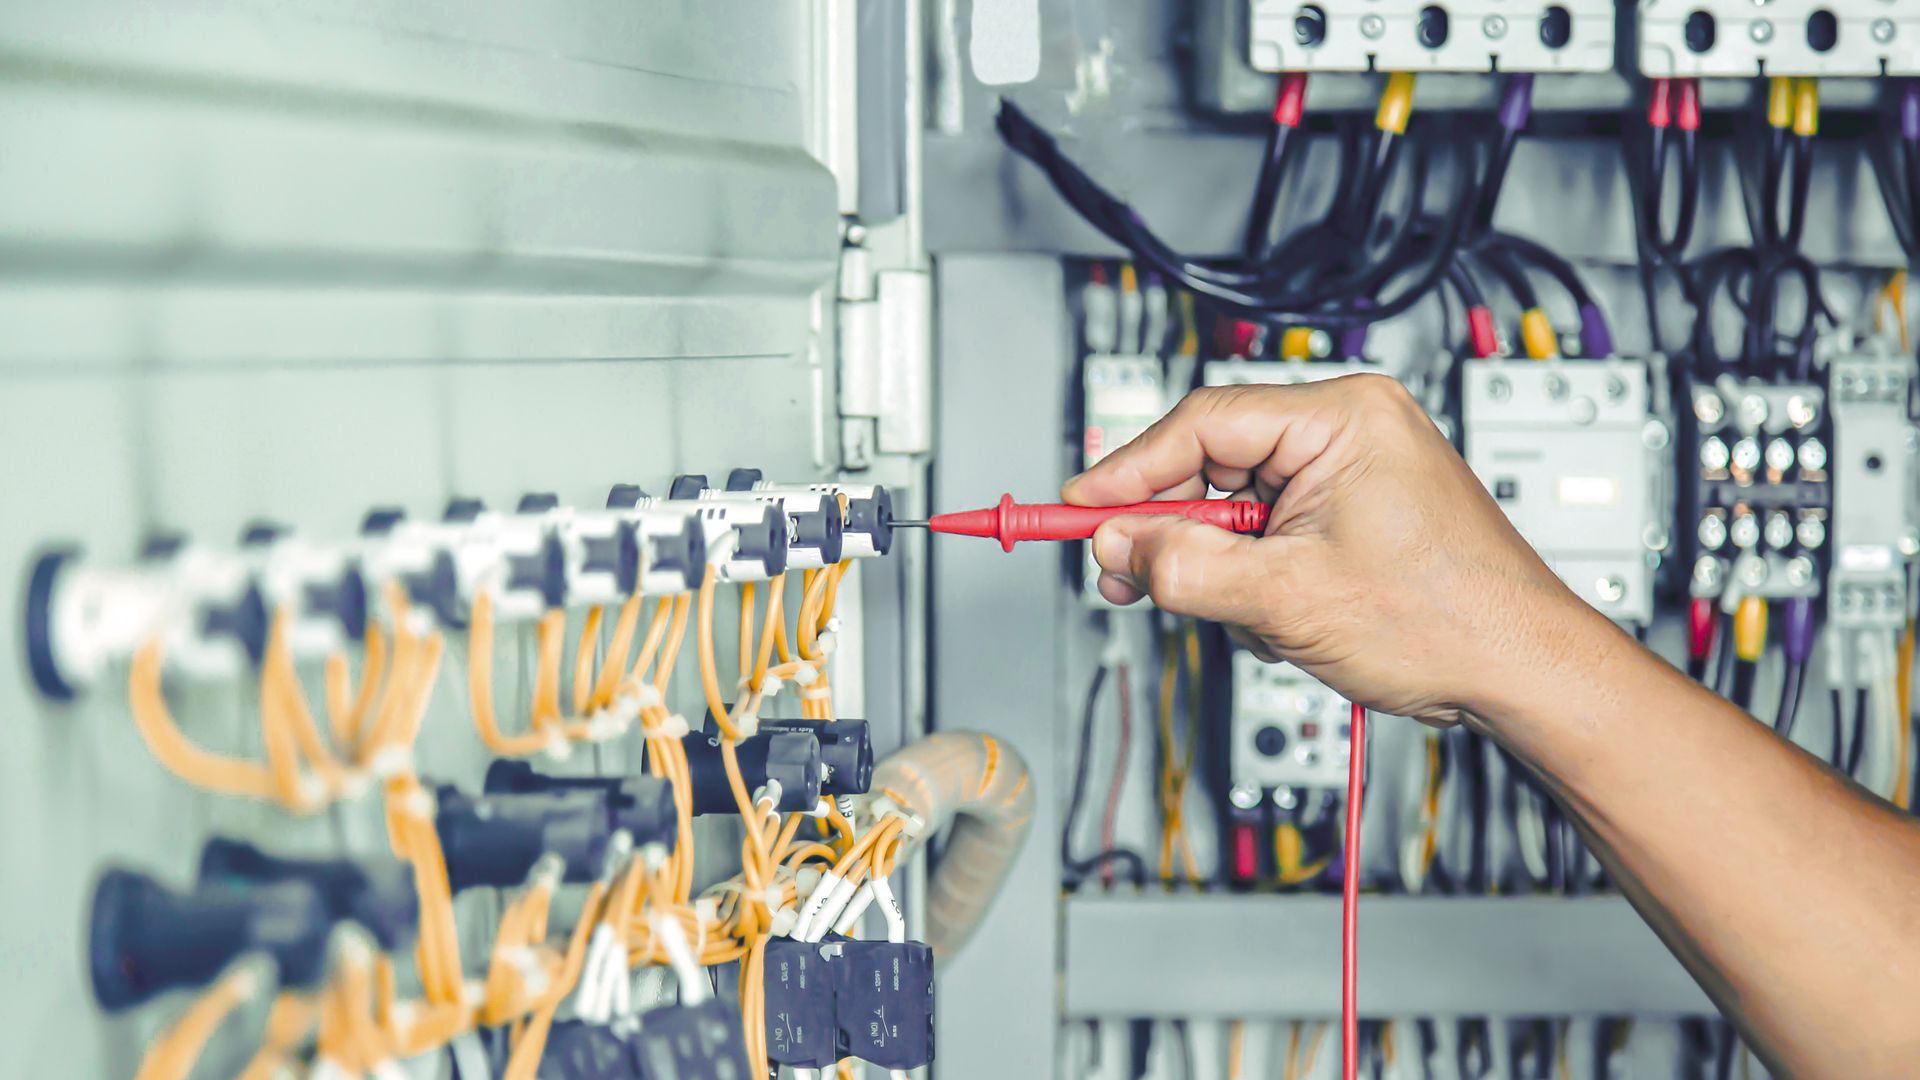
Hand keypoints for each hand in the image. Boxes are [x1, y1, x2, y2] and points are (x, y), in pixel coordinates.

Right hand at [1064, 374, 1604, 725]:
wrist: (1525, 673)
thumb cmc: (1451, 621)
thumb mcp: (1289, 598)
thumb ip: (1188, 567)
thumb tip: (1119, 547)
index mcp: (1344, 417)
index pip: (1203, 424)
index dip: (1129, 471)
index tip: (1079, 508)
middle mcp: (1351, 431)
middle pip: (1214, 464)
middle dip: (1173, 529)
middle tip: (1124, 573)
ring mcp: (1355, 473)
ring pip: (1237, 508)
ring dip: (1220, 566)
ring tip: (1244, 614)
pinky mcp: (1355, 514)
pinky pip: (1271, 533)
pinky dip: (1254, 577)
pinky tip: (1275, 616)